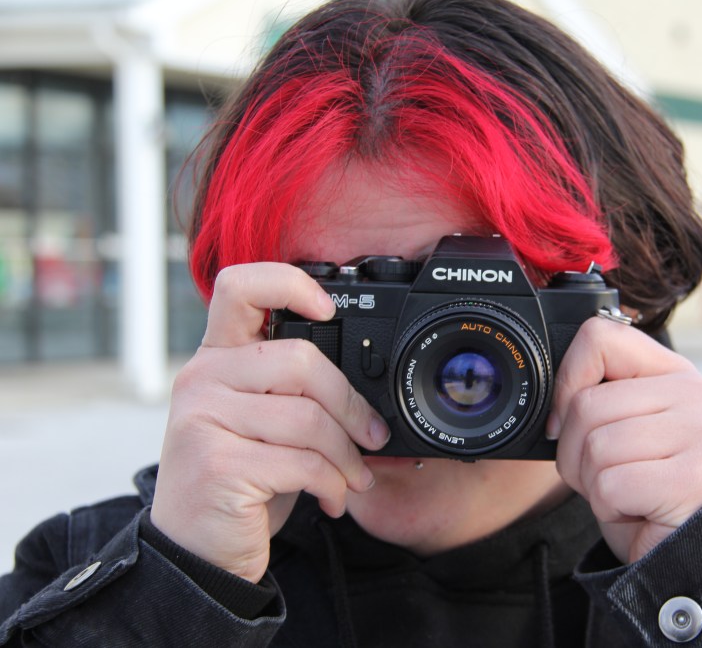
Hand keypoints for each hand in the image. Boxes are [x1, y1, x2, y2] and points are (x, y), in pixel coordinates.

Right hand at [150, 263, 390, 582]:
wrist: (196, 553)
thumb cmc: (240, 481)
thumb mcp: (263, 424)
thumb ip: (293, 390)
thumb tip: (367, 387)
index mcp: (215, 359)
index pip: (239, 286)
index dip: (289, 283)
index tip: (329, 309)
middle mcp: (201, 380)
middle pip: (300, 360)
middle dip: (350, 405)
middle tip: (371, 437)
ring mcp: (202, 420)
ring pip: (309, 418)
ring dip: (347, 456)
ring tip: (354, 477)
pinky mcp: (216, 464)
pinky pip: (302, 462)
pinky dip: (332, 484)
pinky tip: (332, 499)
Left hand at [548, 317, 701, 563]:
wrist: (689, 554)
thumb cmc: (648, 492)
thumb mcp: (625, 430)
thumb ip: (601, 397)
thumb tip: (552, 394)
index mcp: (676, 374)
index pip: (601, 336)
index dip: (567, 379)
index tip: (565, 420)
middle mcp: (697, 394)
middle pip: (586, 404)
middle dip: (576, 451)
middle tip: (608, 475)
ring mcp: (701, 435)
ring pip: (595, 446)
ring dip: (592, 483)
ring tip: (626, 493)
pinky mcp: (694, 479)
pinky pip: (610, 484)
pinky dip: (608, 507)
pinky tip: (637, 510)